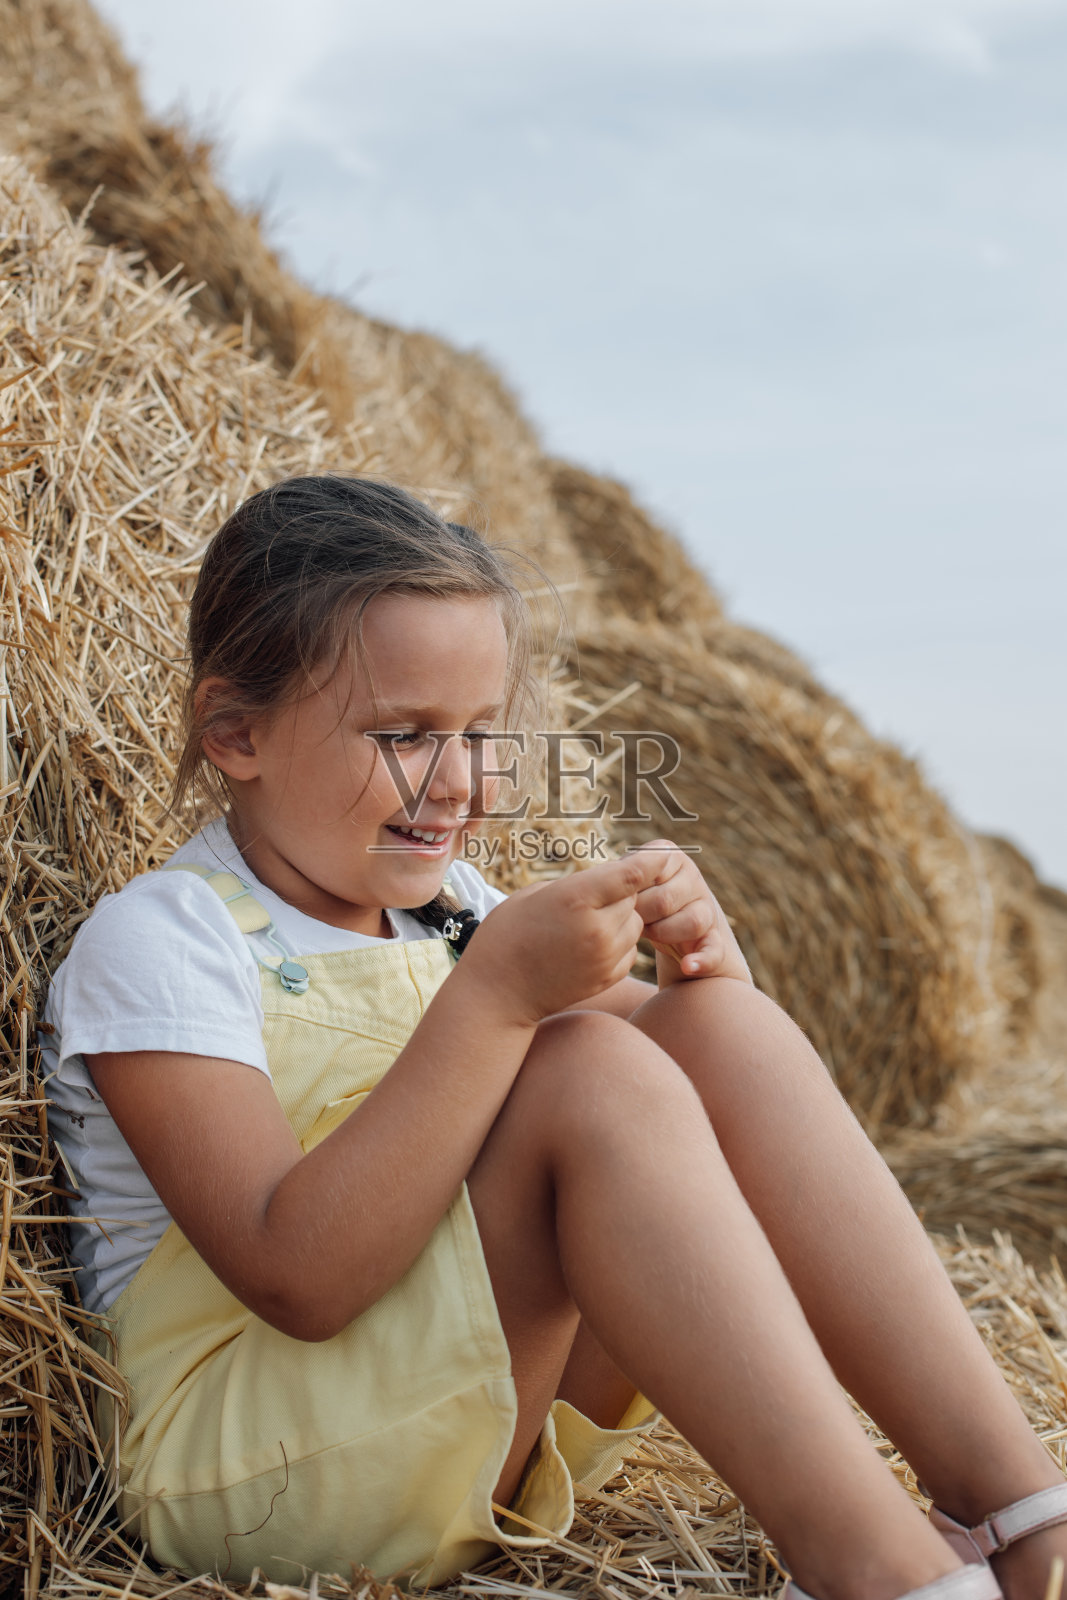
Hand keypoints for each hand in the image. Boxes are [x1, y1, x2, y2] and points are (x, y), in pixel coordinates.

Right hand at [462, 851, 664, 1024]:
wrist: (497, 992)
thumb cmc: (507, 934)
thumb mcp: (536, 894)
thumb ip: (579, 885)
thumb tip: (612, 879)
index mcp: (576, 898)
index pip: (632, 874)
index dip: (651, 860)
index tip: (663, 850)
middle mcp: (597, 928)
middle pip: (634, 897)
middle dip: (622, 890)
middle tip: (595, 891)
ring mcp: (605, 956)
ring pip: (635, 924)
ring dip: (621, 917)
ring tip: (585, 921)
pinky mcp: (608, 977)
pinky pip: (630, 949)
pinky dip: (618, 942)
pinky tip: (588, 944)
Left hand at [628, 839, 751, 986]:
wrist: (660, 930)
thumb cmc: (632, 901)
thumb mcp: (624, 883)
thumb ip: (617, 876)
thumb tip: (606, 877)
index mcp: (669, 856)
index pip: (648, 871)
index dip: (629, 893)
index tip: (616, 901)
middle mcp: (693, 877)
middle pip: (666, 900)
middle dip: (642, 916)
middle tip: (629, 922)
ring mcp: (707, 908)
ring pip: (693, 921)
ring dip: (664, 933)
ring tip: (649, 936)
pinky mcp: (715, 938)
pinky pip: (714, 949)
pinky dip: (702, 959)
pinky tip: (688, 966)